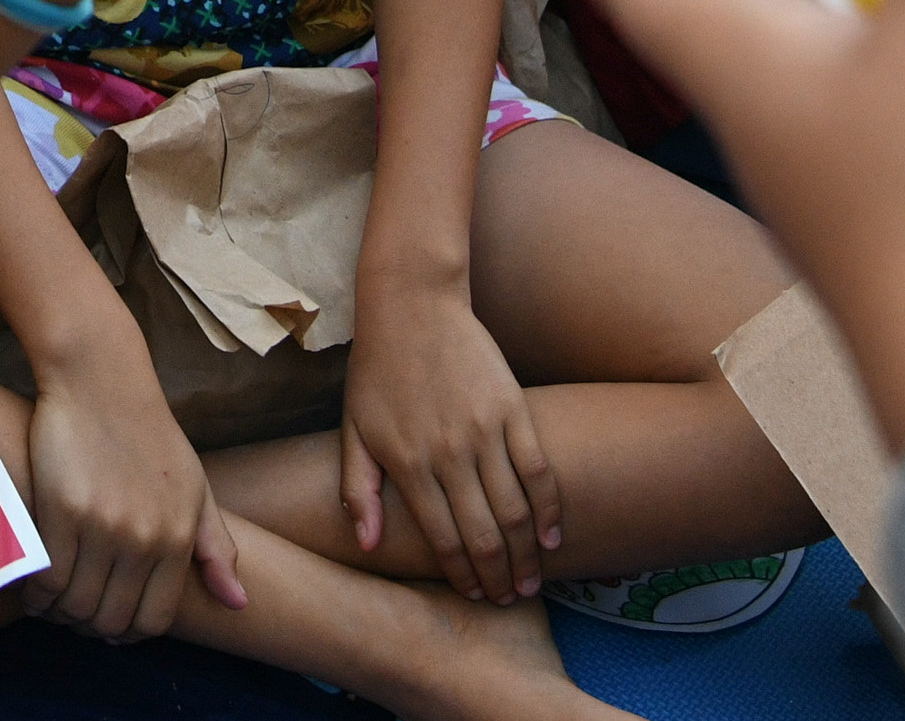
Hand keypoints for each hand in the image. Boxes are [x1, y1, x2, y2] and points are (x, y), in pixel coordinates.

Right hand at [24, 341, 244, 638]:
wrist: (102, 380)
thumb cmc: (151, 434)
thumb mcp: (197, 488)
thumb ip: (216, 549)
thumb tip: (238, 604)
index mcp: (179, 537)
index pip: (155, 619)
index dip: (129, 632)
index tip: (110, 623)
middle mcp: (144, 537)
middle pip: (112, 619)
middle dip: (92, 627)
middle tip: (75, 613)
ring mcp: (103, 525)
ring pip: (77, 605)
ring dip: (61, 614)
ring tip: (53, 602)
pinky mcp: (62, 509)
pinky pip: (47, 578)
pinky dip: (38, 594)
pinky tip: (36, 586)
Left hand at [341, 285, 558, 603]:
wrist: (411, 305)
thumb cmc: (376, 371)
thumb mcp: (353, 430)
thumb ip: (357, 491)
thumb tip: (368, 545)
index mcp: (408, 464)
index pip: (442, 539)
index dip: (461, 574)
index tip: (473, 594)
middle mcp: (449, 454)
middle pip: (484, 535)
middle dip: (498, 577)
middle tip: (507, 599)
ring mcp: (484, 432)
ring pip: (515, 511)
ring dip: (526, 555)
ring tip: (531, 581)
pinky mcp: (512, 408)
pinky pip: (538, 470)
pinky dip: (549, 509)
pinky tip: (551, 537)